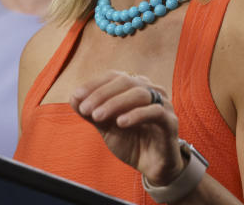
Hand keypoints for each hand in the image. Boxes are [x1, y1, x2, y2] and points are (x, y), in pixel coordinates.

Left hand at [70, 70, 185, 185]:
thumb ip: (91, 113)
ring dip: (115, 103)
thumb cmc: (130, 141)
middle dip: (101, 94)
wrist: (151, 167)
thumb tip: (72, 97)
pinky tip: (120, 123)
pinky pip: (155, 112)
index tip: (76, 96)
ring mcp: (163, 104)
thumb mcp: (106, 127)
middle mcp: (150, 90)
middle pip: (125, 82)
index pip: (113, 76)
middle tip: (85, 109)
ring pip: (139, 94)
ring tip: (97, 116)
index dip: (94, 84)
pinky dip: (136, 115)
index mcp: (135, 87)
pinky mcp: (170, 122)